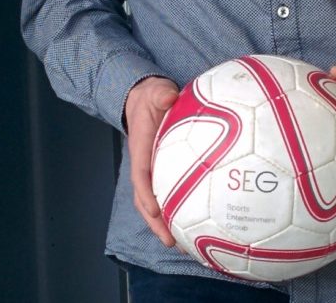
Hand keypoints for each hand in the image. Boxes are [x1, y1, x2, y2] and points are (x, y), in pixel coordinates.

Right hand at [125, 76, 179, 245]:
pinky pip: (168, 194)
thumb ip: (161, 94)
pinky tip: (195, 226)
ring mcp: (152, 171)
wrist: (144, 99)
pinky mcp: (163, 172)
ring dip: (164, 224)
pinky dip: (177, 212)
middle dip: (155, 222)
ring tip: (183, 245)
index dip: (146, 193)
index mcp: (141, 147)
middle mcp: (144, 164)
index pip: (140, 174)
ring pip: (154, 203)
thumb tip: (169, 98)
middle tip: (170, 241)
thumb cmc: (151, 97)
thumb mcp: (155, 91)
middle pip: (144, 200)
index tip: (154, 209)